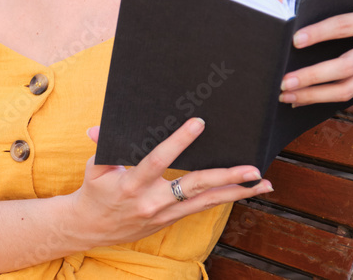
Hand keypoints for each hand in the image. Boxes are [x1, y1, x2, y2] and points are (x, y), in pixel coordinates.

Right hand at [67, 119, 272, 247]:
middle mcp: (153, 202)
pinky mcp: (171, 220)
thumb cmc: (95, 192)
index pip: (158, 160)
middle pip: (194, 187)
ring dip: (237, 192)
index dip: (178, 142)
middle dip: (225, 176)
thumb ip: (104, 146)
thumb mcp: (96, 167)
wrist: (90, 228)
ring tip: (262, 183)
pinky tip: (246, 191)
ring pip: (207, 202)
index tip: (198, 124)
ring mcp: (165, 214)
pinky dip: (225, 198)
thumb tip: (99, 129)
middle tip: (252, 167)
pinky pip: (202, 208)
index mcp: (132, 185)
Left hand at [278, 0, 352, 105]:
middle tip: (284, 80)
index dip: (320, 32)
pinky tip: (303, 99)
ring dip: (313, 95)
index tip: (296, 39)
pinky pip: (351, 94)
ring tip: (286, 95)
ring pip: (345, 88)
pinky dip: (325, 99)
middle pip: (343, 66)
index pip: (344, 25)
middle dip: (311, 75)